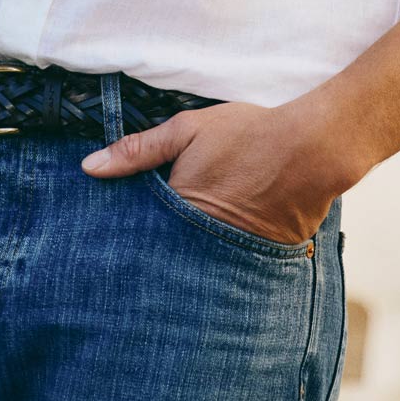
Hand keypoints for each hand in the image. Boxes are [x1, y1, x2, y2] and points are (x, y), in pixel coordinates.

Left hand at [80, 100, 348, 246]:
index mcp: (176, 213)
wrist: (311, 151)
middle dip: (151, 260)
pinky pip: (228, 271)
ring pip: (195, 270)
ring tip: (174, 266)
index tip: (112, 241)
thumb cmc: (246, 135)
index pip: (137, 239)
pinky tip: (216, 258)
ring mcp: (230, 258)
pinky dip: (219, 265)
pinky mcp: (257, 264)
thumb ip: (138, 150)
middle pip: (163, 261)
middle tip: (133, 263)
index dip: (126, 238)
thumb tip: (88, 167)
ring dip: (185, 267)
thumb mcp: (187, 130)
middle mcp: (200, 245)